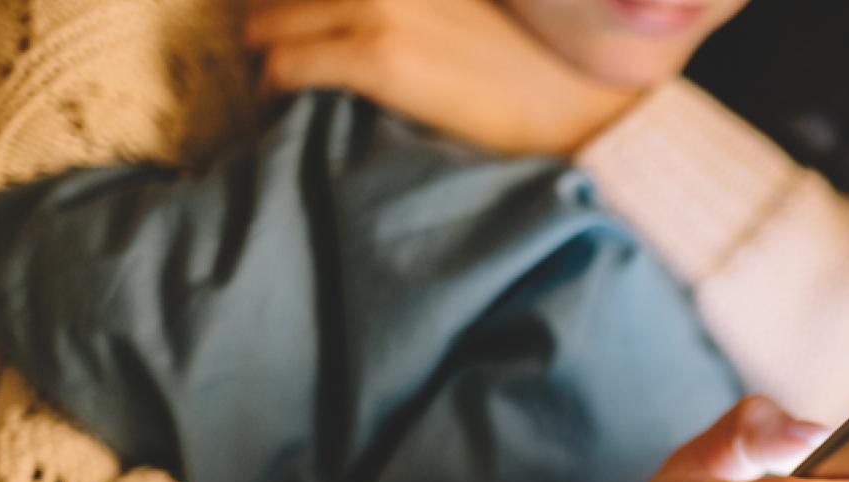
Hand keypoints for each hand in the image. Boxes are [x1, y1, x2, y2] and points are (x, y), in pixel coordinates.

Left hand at [243, 0, 634, 156]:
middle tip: (278, 51)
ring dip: (266, 52)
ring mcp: (379, 5)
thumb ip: (419, 1)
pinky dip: (274, 86)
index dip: (294, 4)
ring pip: (266, 21)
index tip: (294, 21)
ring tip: (278, 82)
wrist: (581, 105)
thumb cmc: (537, 61)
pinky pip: (285, 66)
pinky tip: (284, 103)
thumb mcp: (469, 3)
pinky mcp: (377, 57)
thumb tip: (368, 15)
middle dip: (269, 19)